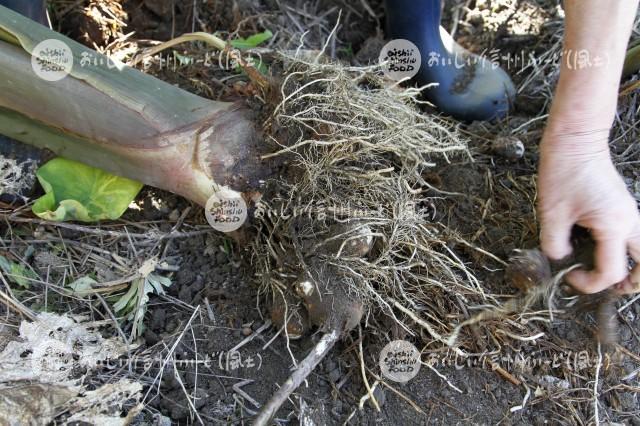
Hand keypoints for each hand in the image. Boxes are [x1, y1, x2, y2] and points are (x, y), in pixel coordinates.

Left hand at [538, 128, 639, 293]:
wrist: (575, 140)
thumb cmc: (563, 172)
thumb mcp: (551, 212)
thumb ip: (555, 244)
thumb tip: (560, 260)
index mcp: (615, 225)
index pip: (611, 272)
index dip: (589, 283)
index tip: (568, 276)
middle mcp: (630, 221)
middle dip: (632, 283)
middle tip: (610, 289)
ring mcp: (629, 212)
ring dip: (631, 267)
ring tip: (608, 276)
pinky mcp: (622, 207)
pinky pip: (632, 236)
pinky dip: (623, 250)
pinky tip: (597, 251)